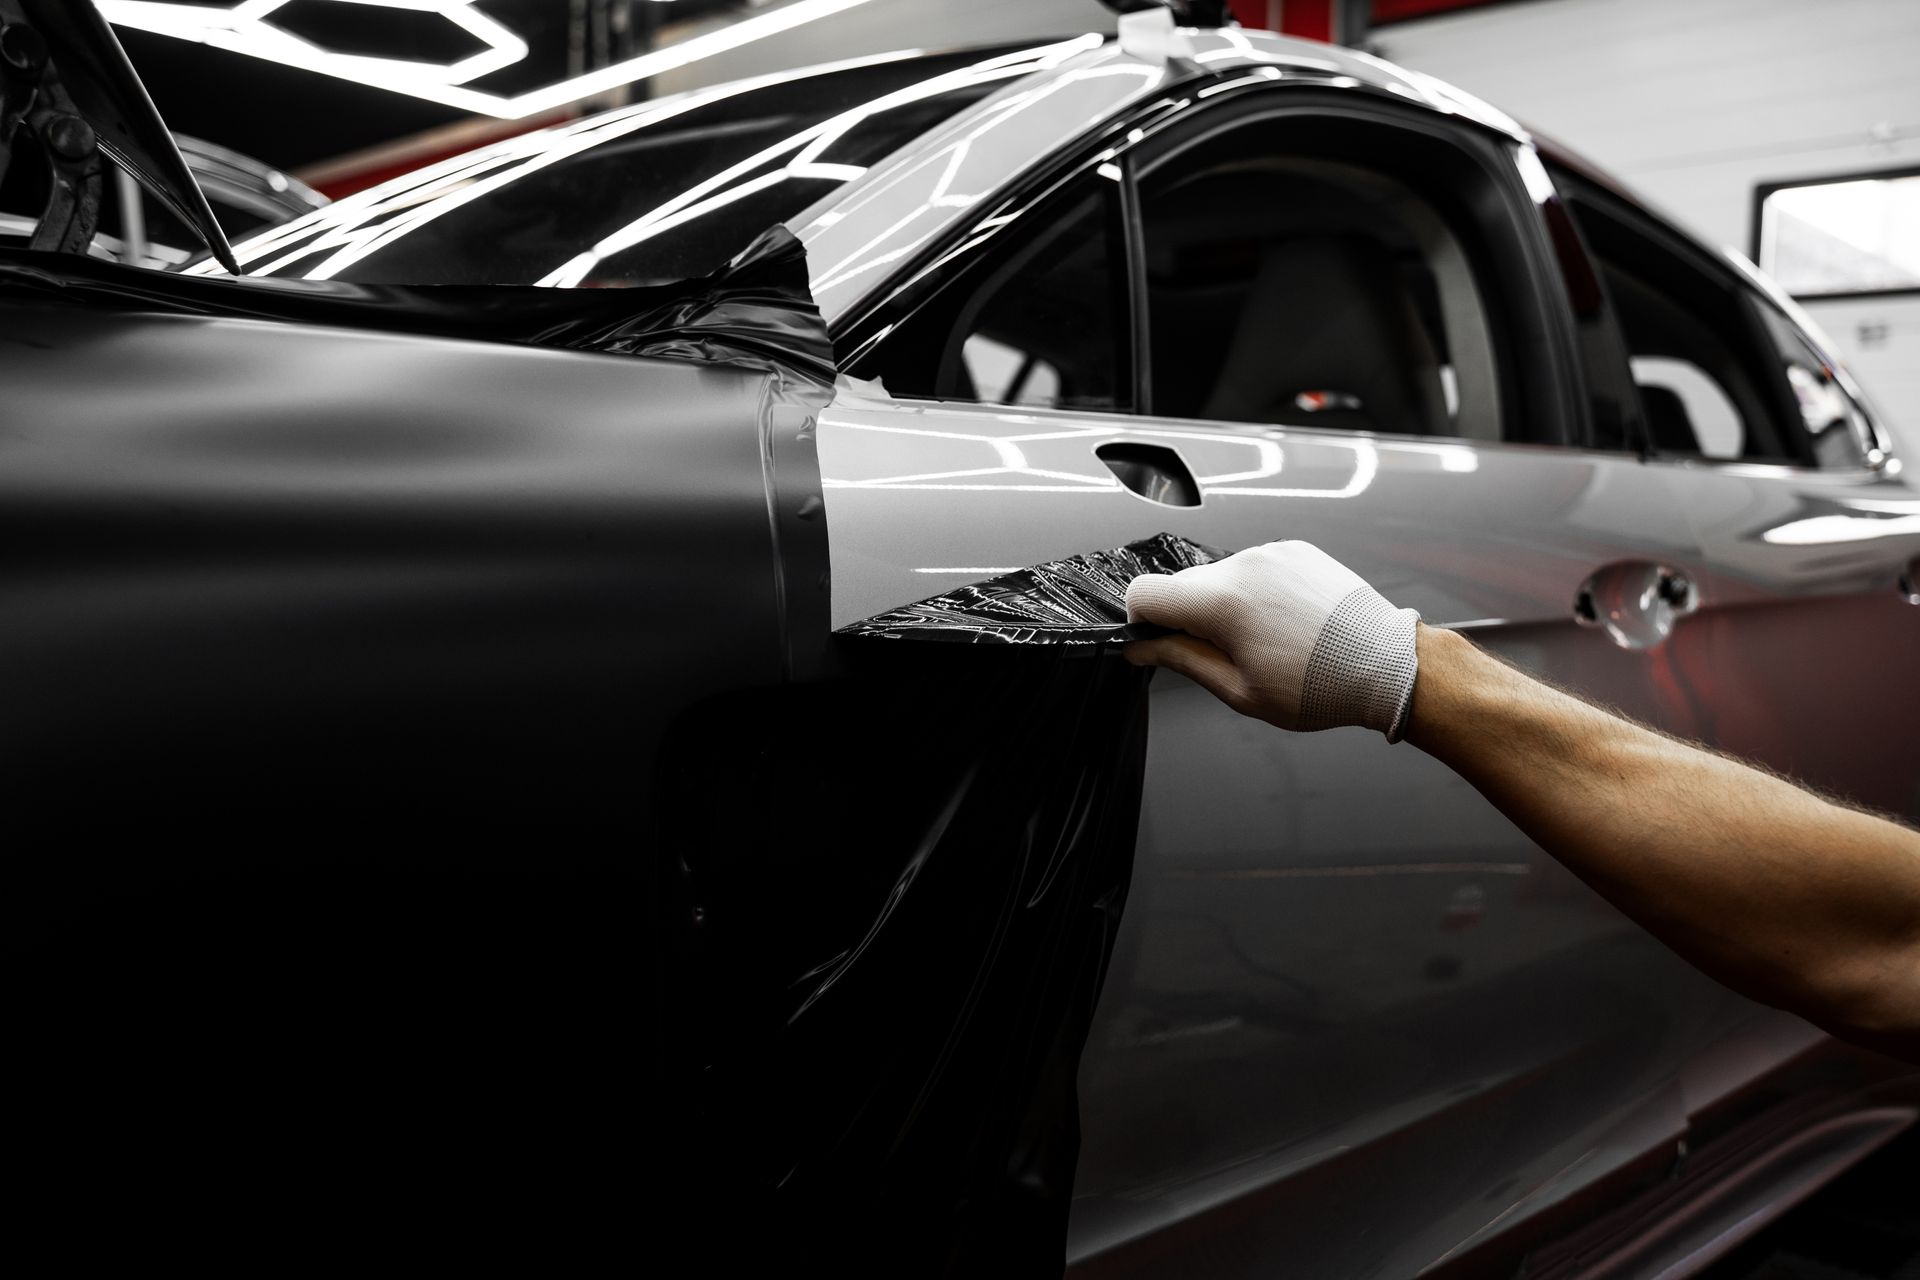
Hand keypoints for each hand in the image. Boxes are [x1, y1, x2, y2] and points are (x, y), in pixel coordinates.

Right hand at [1124, 540, 1419, 739]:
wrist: (1387, 664)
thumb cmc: (1322, 685)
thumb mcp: (1239, 690)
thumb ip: (1180, 660)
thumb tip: (1142, 648)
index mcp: (1222, 602)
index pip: (1145, 593)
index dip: (1143, 622)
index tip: (1160, 642)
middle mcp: (1243, 565)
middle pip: (1182, 584)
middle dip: (1189, 617)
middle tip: (1226, 653)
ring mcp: (1271, 553)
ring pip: (1218, 576)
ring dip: (1225, 604)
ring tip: (1266, 640)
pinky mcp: (1295, 550)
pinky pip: (1254, 568)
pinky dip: (1256, 592)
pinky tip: (1285, 622)